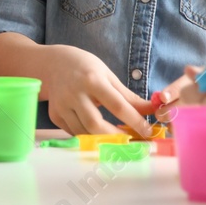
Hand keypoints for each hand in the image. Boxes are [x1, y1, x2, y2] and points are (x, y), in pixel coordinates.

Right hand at [37, 45, 152, 136]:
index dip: (134, 120)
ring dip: (102, 139)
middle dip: (115, 137)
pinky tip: (96, 132)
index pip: (117, 105)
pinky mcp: (54, 115)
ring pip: (83, 132)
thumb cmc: (85, 67)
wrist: (53, 63)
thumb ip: (128, 96)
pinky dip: (87, 136)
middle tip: (130, 141)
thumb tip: (152, 110)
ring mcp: (61, 105)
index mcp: (92, 80)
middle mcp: (74, 93)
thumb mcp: (108, 76)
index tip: (148, 131)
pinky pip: (73, 132)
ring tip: (116, 138)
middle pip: (95, 124)